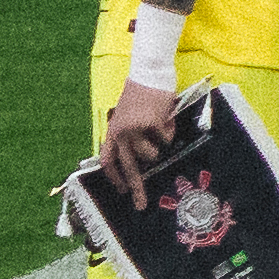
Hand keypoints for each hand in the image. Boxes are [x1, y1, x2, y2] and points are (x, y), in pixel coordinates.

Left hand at [100, 77, 179, 191]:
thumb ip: (128, 136)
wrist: (148, 74)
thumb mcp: (127, 116)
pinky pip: (166, 138)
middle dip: (136, 188)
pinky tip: (167, 116)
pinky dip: (170, 130)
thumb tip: (139, 159)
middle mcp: (121, 133)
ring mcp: (137, 129)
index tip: (122, 192)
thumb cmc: (139, 95)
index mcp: (113, 131)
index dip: (115, 178)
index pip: (108, 161)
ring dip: (159, 145)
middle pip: (128, 167)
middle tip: (141, 204)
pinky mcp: (153, 124)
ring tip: (160, 127)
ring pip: (152, 154)